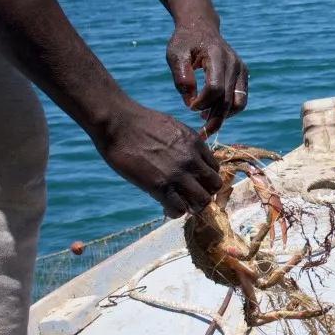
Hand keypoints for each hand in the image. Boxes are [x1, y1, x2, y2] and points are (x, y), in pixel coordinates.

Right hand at [94, 100, 221, 216]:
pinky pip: (179, 209)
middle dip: (204, 193)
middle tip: (190, 195)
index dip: (205, 178)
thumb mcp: (173, 127)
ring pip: (203, 201)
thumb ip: (185, 144)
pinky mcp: (159, 186)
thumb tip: (189, 157)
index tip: (194, 182)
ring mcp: (177, 173)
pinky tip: (165, 205)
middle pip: (214, 186)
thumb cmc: (141, 123)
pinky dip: (175, 211)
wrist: (119, 123)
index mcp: (196, 143)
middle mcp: (192, 159)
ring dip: (192, 205)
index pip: (215, 168)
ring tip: (179, 203)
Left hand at [166, 21, 248, 136]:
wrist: (201, 26)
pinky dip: (229, 110)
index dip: (202, 103)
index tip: (189, 106)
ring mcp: (241, 68)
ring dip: (224, 117)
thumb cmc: (185, 41)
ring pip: (239, 103)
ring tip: (206, 121)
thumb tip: (190, 102)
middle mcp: (233, 62)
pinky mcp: (243, 74)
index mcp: (217, 55)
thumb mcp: (175, 54)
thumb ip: (181, 76)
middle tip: (201, 133)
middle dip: (214, 119)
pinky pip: (241, 99)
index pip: (215, 88)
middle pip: (228, 99)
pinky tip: (213, 112)